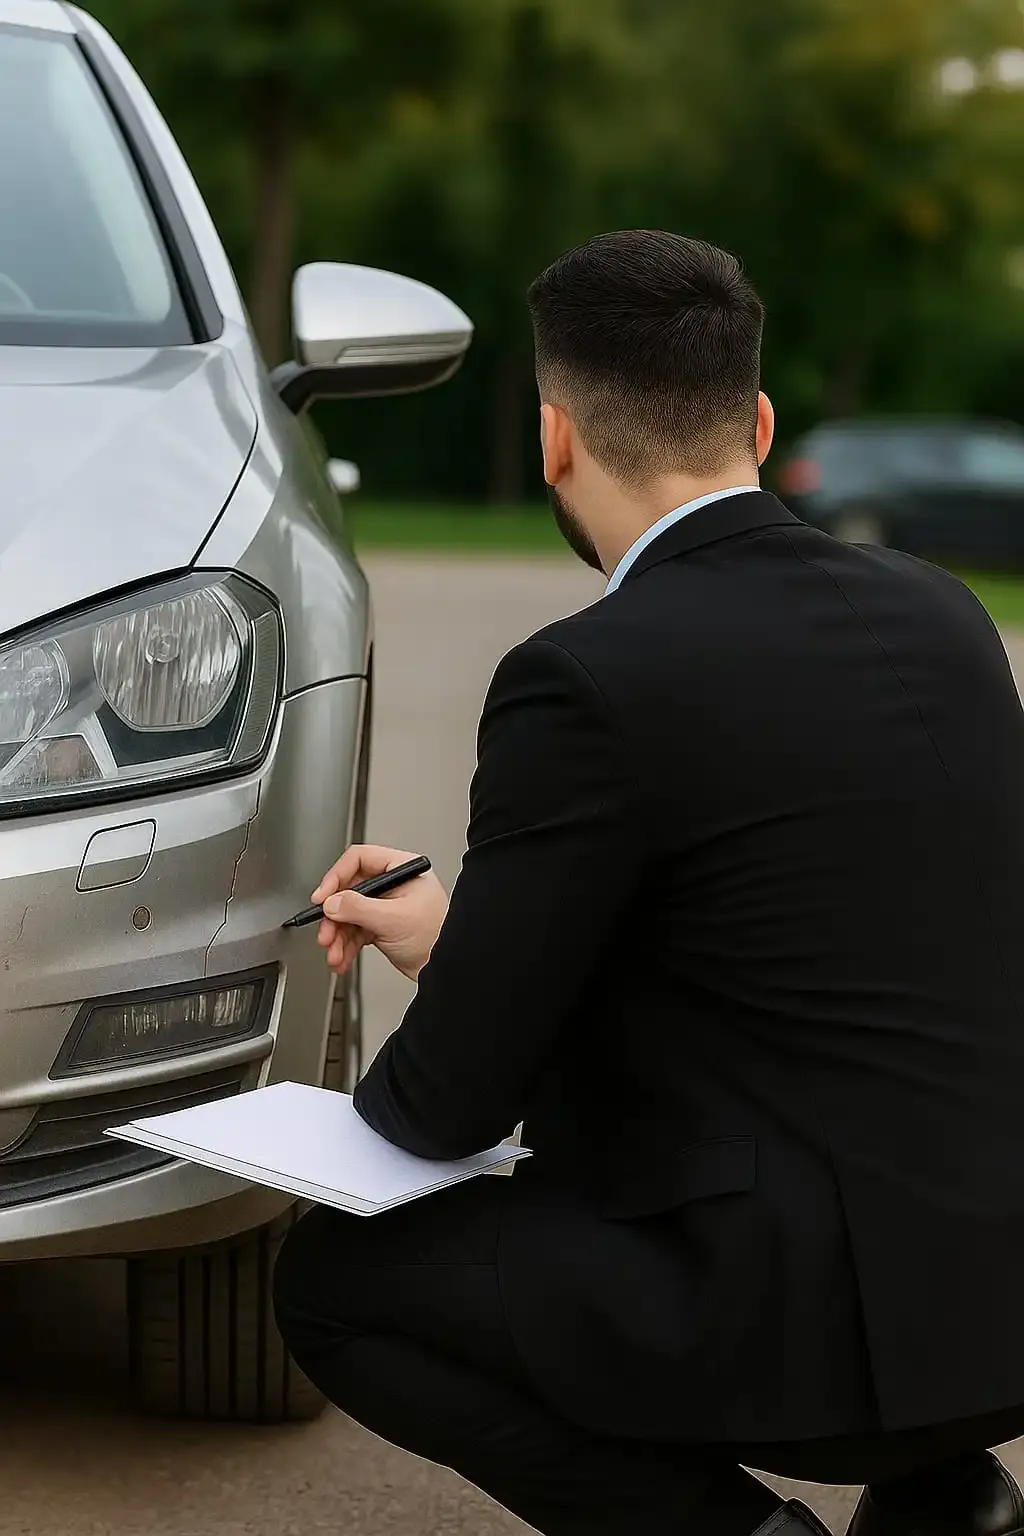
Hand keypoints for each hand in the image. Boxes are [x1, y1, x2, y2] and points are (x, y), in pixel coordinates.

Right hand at [313, 844, 448, 982]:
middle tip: (326, 933)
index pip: (359, 860)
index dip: (336, 877)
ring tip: (334, 953)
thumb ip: (359, 908)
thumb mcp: (394, 918)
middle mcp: (392, 884)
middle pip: (349, 891)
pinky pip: (355, 931)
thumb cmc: (438, 936)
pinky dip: (346, 945)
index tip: (323, 897)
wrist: (449, 967)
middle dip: (334, 916)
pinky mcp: (382, 926)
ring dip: (338, 936)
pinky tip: (342, 958)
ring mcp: (386, 906)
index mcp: (400, 869)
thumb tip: (332, 902)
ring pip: (349, 914)